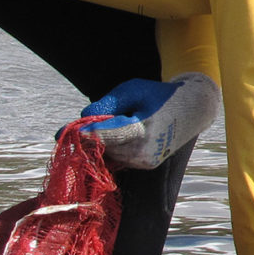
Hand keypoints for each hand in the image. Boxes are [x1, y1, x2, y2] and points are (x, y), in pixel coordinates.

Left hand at [80, 72, 219, 168]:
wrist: (193, 108)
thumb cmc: (159, 94)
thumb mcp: (132, 89)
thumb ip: (107, 103)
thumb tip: (84, 118)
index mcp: (142, 130)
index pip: (105, 136)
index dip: (82, 134)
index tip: (60, 133)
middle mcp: (144, 151)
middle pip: (103, 148)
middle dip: (87, 138)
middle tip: (71, 129)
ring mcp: (146, 161)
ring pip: (109, 155)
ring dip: (99, 144)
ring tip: (104, 126)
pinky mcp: (146, 165)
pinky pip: (118, 158)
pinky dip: (110, 149)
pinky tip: (114, 136)